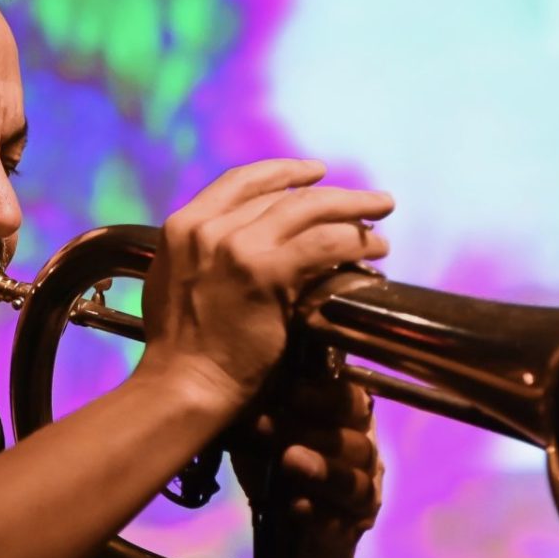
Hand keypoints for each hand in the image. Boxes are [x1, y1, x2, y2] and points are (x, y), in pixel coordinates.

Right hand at [134, 159, 391, 412]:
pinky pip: (325, 244)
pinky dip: (356, 242)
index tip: (314, 173)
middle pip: (283, 194)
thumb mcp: (176, 282)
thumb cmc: (180, 350)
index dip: (284, 172)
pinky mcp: (267, 273)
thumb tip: (241, 245)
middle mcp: (209, 228)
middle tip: (366, 200)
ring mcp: (238, 247)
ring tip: (382, 215)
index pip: (241, 181)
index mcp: (183, 226)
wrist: (181, 385)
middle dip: (332, 193)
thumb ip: (204, 255)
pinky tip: (375, 250)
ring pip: (310, 210)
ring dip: (354, 211)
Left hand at [230, 371, 384, 557]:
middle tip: (279, 425)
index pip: (349, 399)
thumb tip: (243, 377)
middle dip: (318, 433)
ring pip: (355, 481)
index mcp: (350, 419)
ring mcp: (365, 492)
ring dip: (322, 470)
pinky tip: (296, 506)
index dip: (323, 394)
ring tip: (290, 461)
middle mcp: (365, 451)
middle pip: (356, 440)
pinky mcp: (353, 528)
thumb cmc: (277, 467)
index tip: (290, 390)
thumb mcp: (264, 432)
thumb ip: (265, 406)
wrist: (291, 533)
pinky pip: (342, 520)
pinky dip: (318, 513)